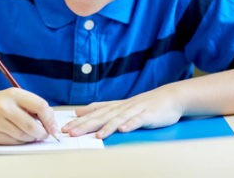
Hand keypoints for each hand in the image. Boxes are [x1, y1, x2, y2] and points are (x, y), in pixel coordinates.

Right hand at [0, 88, 58, 144]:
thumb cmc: (1, 104)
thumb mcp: (16, 98)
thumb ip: (33, 107)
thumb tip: (52, 123)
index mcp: (14, 94)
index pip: (40, 106)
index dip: (50, 119)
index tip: (54, 128)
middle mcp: (4, 106)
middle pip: (32, 126)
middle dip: (42, 133)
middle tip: (44, 134)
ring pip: (24, 137)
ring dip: (31, 138)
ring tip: (30, 133)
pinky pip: (14, 143)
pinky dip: (20, 141)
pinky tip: (17, 135)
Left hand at [62, 84, 183, 138]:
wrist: (168, 97)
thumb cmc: (143, 104)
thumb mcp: (118, 106)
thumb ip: (99, 108)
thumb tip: (78, 111)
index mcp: (113, 107)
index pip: (93, 114)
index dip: (79, 121)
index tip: (65, 128)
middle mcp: (121, 108)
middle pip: (101, 117)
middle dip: (86, 125)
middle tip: (72, 132)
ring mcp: (134, 111)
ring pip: (118, 119)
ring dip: (107, 127)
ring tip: (97, 136)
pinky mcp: (147, 115)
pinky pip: (138, 120)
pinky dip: (130, 124)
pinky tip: (123, 130)